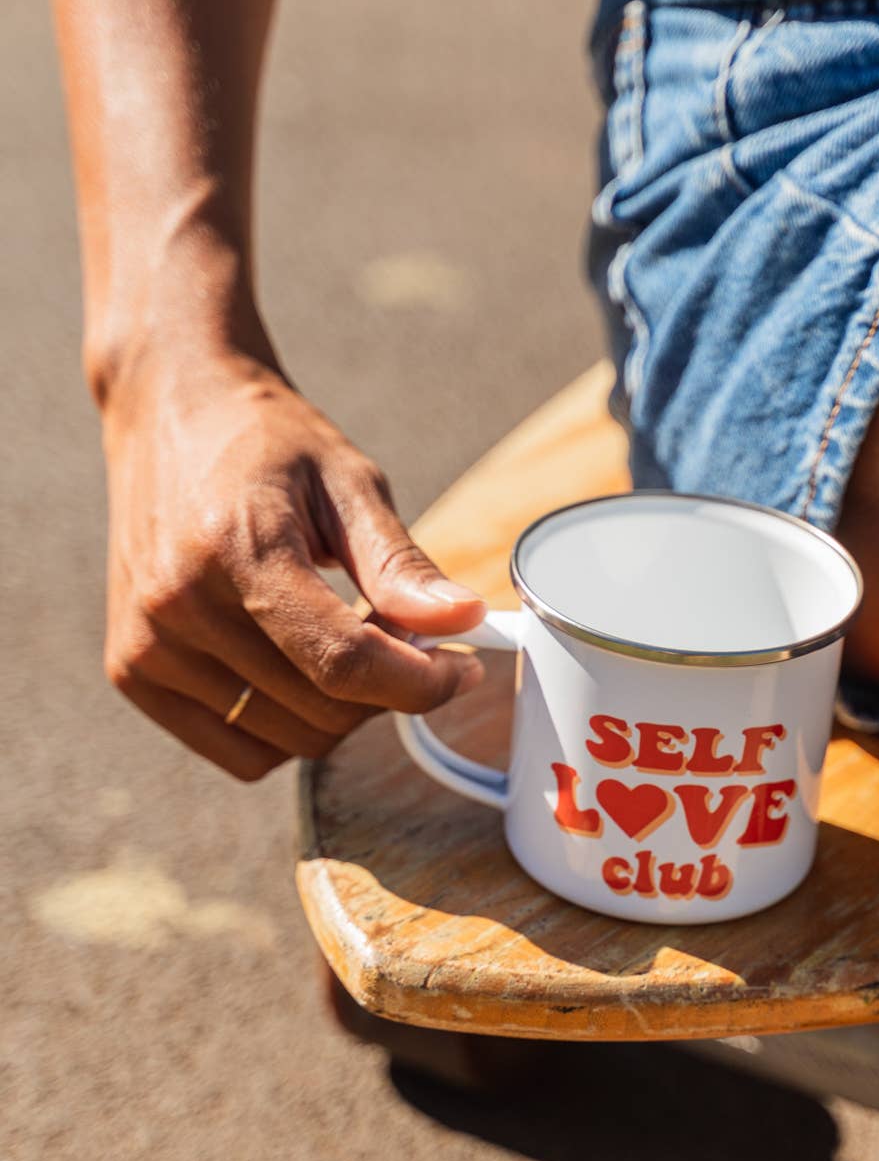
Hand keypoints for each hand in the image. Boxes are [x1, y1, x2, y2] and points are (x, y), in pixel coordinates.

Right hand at [100, 338, 486, 778]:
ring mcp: (147, 644)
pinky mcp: (131, 671)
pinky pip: (240, 751)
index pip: (343, 660)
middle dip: (385, 687)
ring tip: (341, 637)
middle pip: (322, 710)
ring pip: (288, 741)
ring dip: (337, 709)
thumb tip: (464, 620)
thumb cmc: (264, 443)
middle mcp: (180, 602)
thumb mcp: (347, 482)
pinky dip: (285, 727)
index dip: (420, 683)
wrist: (170, 409)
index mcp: (237, 546)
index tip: (462, 671)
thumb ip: (400, 564)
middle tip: (399, 634)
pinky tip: (294, 667)